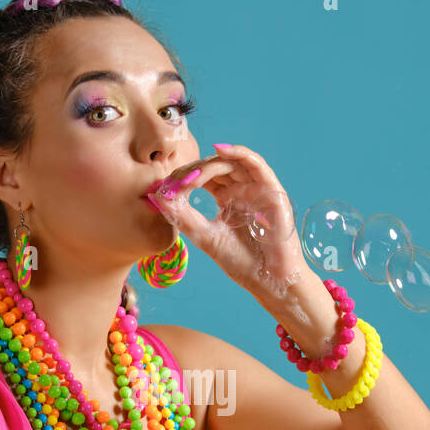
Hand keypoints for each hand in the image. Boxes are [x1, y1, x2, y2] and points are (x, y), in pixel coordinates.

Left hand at [146, 143, 308, 304]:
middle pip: (214, 167)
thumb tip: (157, 196)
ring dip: (209, 165)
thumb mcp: (204, 237)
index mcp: (227, 199)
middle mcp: (242, 189)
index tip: (165, 190)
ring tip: (192, 178)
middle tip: (177, 184)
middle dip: (192, 171)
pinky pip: (255, 163)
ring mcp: (257, 188)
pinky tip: (219, 150)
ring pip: (231, 163)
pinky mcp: (271, 189)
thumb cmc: (241, 262)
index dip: (183, 179)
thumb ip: (183, 216)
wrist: (269, 280)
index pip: (202, 178)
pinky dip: (238, 152)